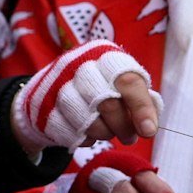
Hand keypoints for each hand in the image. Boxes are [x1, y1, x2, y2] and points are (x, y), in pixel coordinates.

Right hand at [12, 40, 159, 153]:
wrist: (47, 91)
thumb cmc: (96, 88)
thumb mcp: (119, 84)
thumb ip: (139, 98)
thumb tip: (150, 122)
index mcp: (103, 54)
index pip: (127, 81)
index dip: (141, 108)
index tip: (149, 131)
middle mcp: (77, 64)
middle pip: (107, 102)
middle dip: (123, 126)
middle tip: (130, 138)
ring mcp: (56, 85)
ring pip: (88, 121)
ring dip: (104, 133)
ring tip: (109, 133)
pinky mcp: (42, 106)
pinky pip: (69, 131)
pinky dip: (84, 138)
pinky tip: (88, 132)